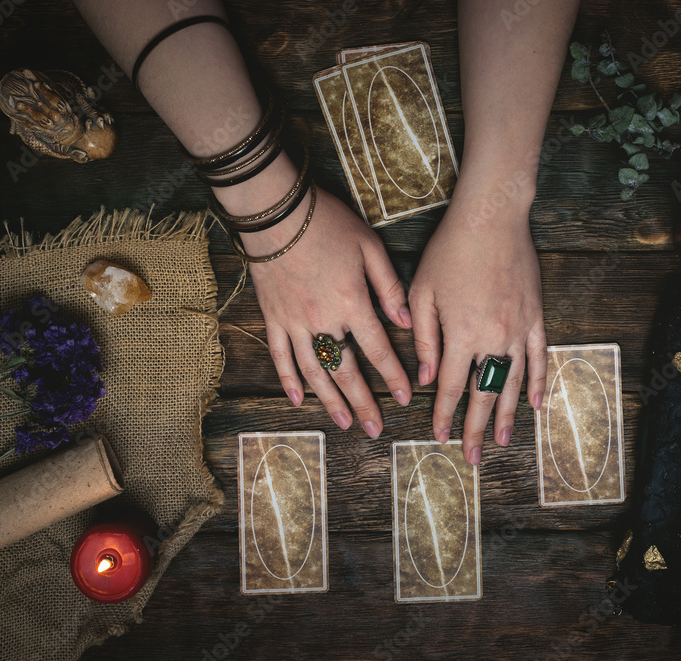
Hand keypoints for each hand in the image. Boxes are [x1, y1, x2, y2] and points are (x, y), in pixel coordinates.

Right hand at [236, 182, 412, 437]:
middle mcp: (323, 321)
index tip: (405, 398)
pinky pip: (281, 356)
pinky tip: (298, 398)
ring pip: (314, 371)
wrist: (277, 211)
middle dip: (363, 403)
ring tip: (344, 423)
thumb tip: (407, 321)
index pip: (378, 350)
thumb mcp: (369, 247)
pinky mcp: (273, 317)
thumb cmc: (327, 223)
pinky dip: (289, 379)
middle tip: (375, 429)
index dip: (393, 376)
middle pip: (346, 371)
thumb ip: (389, 287)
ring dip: (330, 401)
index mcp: (352, 303)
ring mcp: (294, 323)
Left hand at [409, 188, 546, 464]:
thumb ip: (424, 339)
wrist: (492, 218)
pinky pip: (538, 359)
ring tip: (501, 442)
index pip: (449, 387)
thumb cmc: (451, 251)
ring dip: (506, 415)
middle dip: (474, 429)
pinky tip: (534, 405)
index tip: (438, 437)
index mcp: (460, 334)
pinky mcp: (536, 318)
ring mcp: (518, 330)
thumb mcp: (422, 292)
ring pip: (512, 384)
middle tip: (471, 458)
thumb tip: (424, 378)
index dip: (443, 415)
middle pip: (483, 395)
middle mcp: (492, 339)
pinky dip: (537, 383)